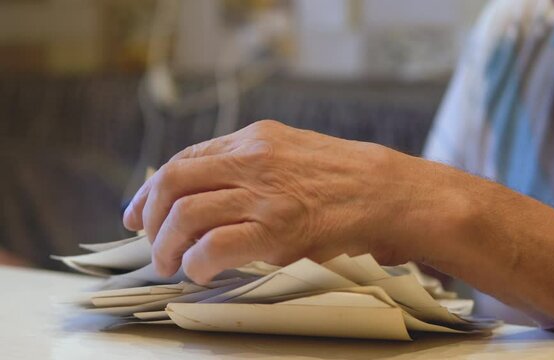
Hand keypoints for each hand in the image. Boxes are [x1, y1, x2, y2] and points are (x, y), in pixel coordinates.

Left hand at [123, 120, 466, 283]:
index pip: (183, 159)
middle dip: (151, 218)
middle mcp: (251, 160)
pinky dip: (198, 262)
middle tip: (151, 242)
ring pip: (185, 215)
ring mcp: (262, 193)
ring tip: (171, 263)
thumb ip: (251, 164)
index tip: (138, 212)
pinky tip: (201, 271)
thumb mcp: (292, 152)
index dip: (151, 190)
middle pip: (172, 182)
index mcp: (253, 139)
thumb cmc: (344, 177)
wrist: (386, 191)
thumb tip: (211, 191)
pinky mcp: (275, 227)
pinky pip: (214, 246)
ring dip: (168, 246)